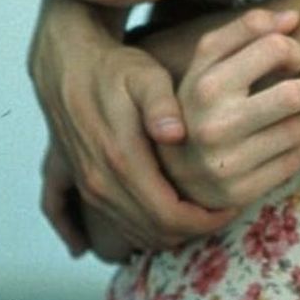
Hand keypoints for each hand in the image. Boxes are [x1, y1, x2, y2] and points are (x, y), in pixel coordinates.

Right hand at [29, 0, 235, 250]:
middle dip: (193, 230)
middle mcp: (101, 182)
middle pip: (154, 232)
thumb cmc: (115, 69)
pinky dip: (145, 231)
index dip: (203, 220)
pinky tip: (168, 226)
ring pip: (136, 232)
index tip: (232, 209)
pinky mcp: (84, 186)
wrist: (67, 66)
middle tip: (226, 213)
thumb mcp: (144, 75)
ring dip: (171, 233)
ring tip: (205, 213)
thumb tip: (175, 134)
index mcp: (121, 158)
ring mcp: (90, 187)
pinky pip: (118, 223)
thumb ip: (161, 104)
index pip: (167, 214)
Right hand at [160, 8, 299, 208]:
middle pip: (296, 93)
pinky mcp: (240, 192)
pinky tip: (280, 143)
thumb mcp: (207, 61)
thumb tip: (294, 17)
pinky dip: (298, 147)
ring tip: (287, 118)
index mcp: (205, 86)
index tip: (290, 59)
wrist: (166, 167)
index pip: (275, 47)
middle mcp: (213, 126)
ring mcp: (226, 164)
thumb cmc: (199, 101)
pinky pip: (297, 158)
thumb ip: (246, 30)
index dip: (292, 48)